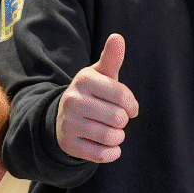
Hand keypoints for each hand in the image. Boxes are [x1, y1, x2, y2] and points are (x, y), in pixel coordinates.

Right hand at [55, 32, 138, 163]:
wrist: (62, 118)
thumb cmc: (91, 94)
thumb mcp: (100, 75)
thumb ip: (111, 58)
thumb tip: (118, 37)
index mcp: (83, 80)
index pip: (123, 96)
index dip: (131, 104)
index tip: (129, 107)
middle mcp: (73, 101)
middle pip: (119, 118)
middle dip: (122, 121)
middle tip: (114, 119)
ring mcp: (69, 124)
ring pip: (112, 137)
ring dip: (118, 137)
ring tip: (111, 131)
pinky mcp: (68, 145)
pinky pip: (102, 155)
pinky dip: (111, 152)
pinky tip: (108, 145)